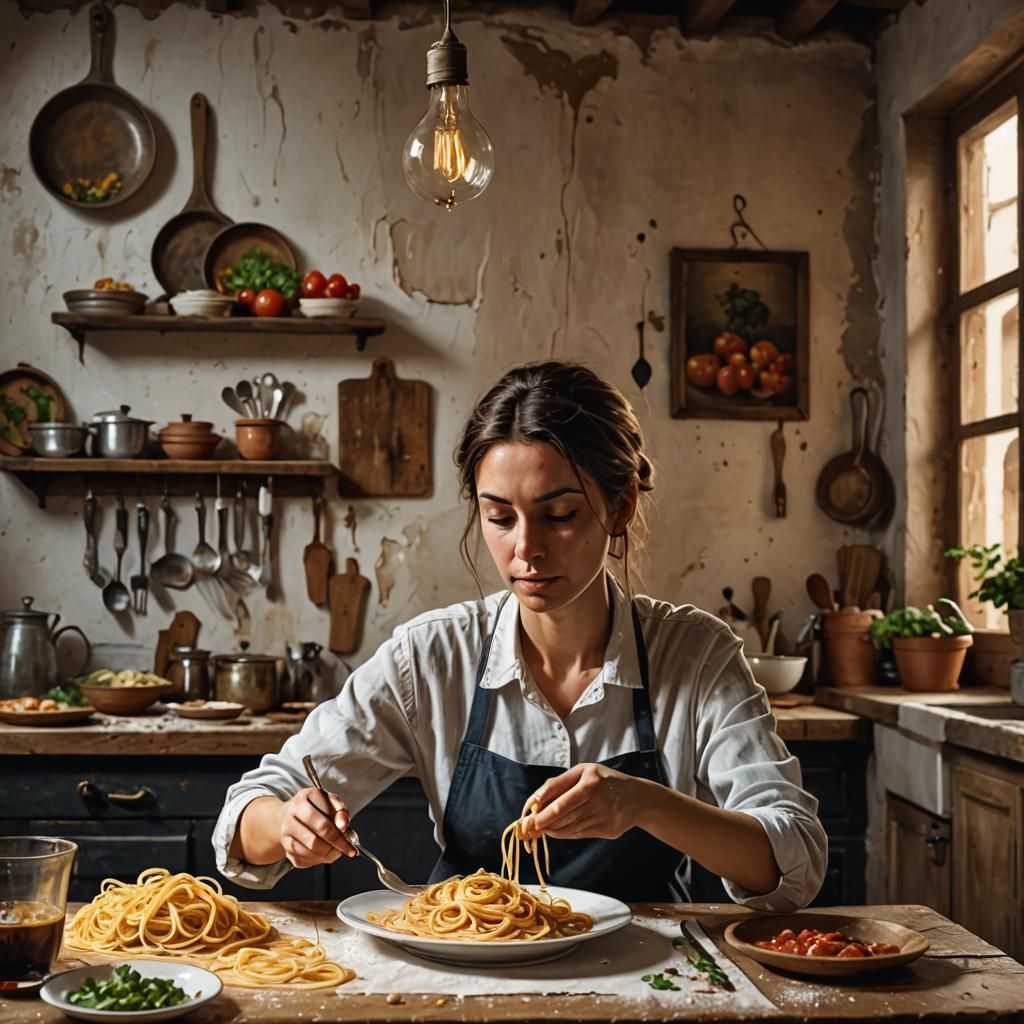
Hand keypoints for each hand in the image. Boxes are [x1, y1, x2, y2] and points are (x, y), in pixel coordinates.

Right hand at [279, 786, 356, 867]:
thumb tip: (343, 826)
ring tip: (337, 850)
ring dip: (328, 853)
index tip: (351, 837)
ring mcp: (286, 830)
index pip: (326, 816)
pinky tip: (324, 854)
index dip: (341, 830)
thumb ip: (341, 811)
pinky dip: (318, 860)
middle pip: (317, 834)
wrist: (292, 814)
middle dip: (337, 844)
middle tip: (348, 849)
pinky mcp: (285, 846)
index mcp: (306, 796)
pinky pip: (302, 858)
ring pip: (310, 848)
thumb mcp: (331, 802)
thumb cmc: (316, 808)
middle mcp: (292, 813)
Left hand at [524, 764, 643, 840]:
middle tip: (530, 826)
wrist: (638, 798)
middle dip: (544, 822)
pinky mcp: (608, 830)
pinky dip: (565, 834)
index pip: (561, 800)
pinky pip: (580, 834)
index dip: (543, 810)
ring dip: (552, 830)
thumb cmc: (605, 781)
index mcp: (591, 782)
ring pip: (570, 827)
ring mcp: (604, 817)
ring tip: (542, 828)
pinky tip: (557, 831)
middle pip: (564, 816)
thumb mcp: (584, 772)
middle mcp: (599, 799)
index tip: (531, 816)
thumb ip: (560, 783)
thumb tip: (537, 798)